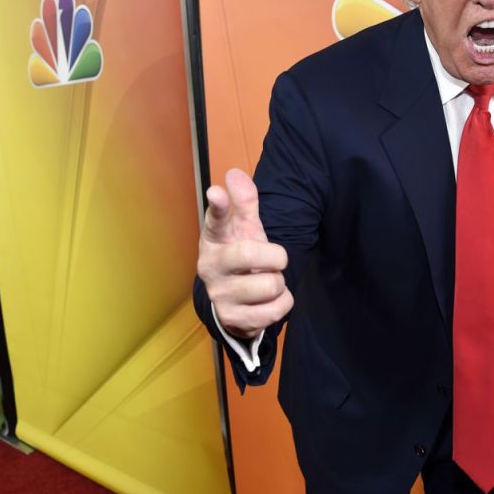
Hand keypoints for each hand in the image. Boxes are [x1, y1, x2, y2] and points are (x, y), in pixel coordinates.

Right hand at [197, 168, 293, 339]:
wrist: (235, 303)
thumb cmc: (241, 258)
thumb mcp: (245, 229)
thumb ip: (244, 203)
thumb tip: (234, 173)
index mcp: (213, 238)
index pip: (215, 219)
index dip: (219, 206)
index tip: (217, 192)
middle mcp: (210, 266)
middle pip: (250, 252)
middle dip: (276, 255)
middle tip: (275, 260)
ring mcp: (219, 295)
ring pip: (270, 284)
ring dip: (279, 283)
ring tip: (267, 282)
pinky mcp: (233, 320)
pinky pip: (275, 310)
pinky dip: (282, 304)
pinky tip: (269, 302)